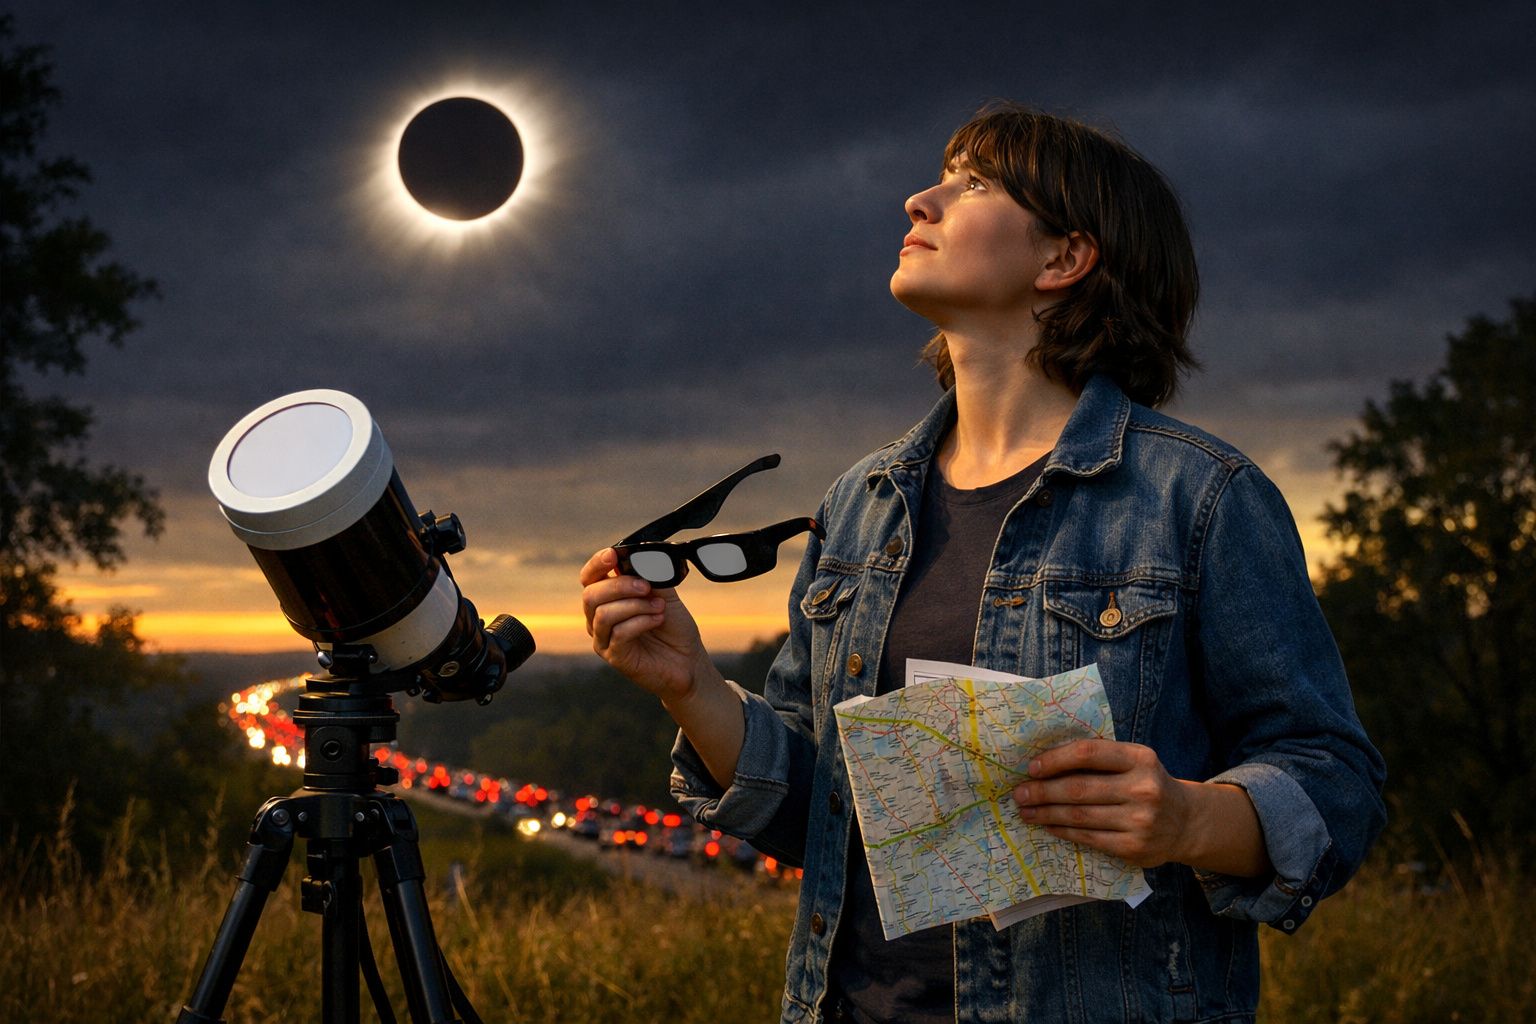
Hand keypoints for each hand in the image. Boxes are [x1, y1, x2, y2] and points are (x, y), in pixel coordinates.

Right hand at [579, 547, 708, 702]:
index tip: (613, 555)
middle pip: (591, 595)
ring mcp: (604, 639)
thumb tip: (640, 557)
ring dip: (635, 606)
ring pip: (603, 614)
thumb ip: (651, 576)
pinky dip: (640, 622)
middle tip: (646, 587)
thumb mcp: (665, 595)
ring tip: (659, 607)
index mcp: (608, 598)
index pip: (590, 577)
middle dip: (620, 586)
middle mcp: (599, 618)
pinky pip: (618, 634)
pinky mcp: (614, 657)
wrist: (688, 661)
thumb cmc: (673, 628)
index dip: (597, 563)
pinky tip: (657, 620)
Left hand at [1011, 739, 1192, 868]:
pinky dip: (1063, 831)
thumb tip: (1045, 763)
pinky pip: (1088, 837)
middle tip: (1019, 793)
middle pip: (1079, 789)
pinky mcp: (1134, 848)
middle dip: (1042, 791)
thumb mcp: (1134, 761)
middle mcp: (1142, 789)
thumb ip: (1100, 759)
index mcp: (1140, 758)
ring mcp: (1140, 821)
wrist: (1185, 822)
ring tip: (1026, 811)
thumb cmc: (1146, 784)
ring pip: (1080, 816)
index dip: (1055, 759)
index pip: (1088, 753)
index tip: (1031, 768)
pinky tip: (1048, 826)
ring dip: (1047, 814)